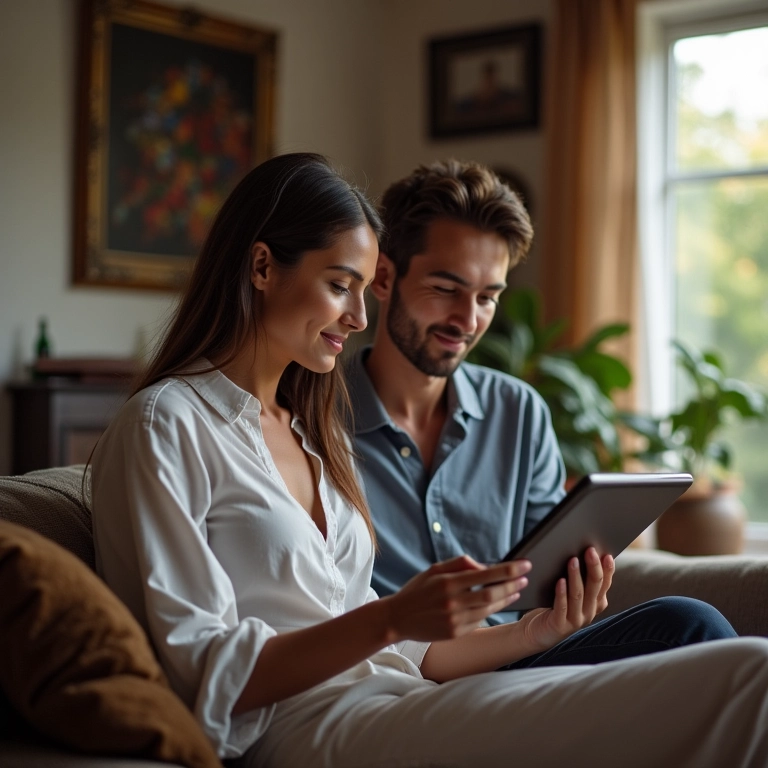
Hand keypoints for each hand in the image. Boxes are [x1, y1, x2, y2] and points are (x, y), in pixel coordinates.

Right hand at [382, 556, 531, 642]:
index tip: (524, 564)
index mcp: (448, 583)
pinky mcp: (456, 633)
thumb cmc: (418, 590)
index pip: (486, 575)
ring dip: (506, 599)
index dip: (509, 570)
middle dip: (513, 585)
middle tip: (525, 577)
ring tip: (517, 589)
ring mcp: (455, 620)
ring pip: (489, 608)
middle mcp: (453, 602)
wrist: (398, 618)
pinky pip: (480, 619)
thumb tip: (485, 566)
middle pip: (492, 594)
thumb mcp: (434, 569)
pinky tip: (499, 602)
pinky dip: (492, 610)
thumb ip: (460, 564)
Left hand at [517, 547, 614, 651]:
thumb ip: (580, 576)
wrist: (537, 631)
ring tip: (573, 560)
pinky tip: (560, 581)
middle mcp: (589, 611)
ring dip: (576, 576)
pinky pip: (562, 607)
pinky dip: (562, 593)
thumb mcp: (571, 591)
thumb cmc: (555, 605)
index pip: (605, 583)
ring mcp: (576, 619)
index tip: (606, 553)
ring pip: (579, 595)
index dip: (607, 569)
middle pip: (595, 587)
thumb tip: (584, 551)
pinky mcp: (560, 625)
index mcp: (596, 602)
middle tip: (590, 550)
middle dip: (593, 567)